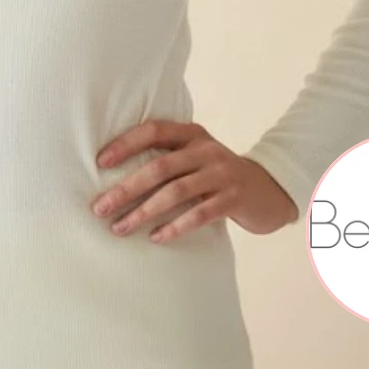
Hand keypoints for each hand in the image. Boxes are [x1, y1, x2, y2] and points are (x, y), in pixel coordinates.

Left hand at [90, 119, 299, 242]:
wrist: (268, 189)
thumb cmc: (217, 175)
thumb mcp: (196, 157)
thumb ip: (167, 158)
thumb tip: (115, 176)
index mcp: (192, 134)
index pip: (154, 130)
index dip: (126, 143)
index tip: (99, 162)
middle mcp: (206, 149)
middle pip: (160, 166)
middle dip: (126, 188)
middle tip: (100, 207)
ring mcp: (222, 173)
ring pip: (176, 191)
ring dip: (144, 211)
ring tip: (120, 228)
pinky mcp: (234, 198)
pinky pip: (200, 213)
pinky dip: (175, 226)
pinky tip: (156, 238)